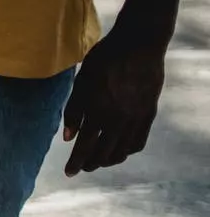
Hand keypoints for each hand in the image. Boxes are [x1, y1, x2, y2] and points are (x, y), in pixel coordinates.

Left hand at [62, 26, 167, 175]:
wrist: (139, 43)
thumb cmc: (104, 59)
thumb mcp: (81, 82)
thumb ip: (73, 111)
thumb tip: (68, 138)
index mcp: (97, 113)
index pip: (84, 148)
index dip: (76, 163)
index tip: (69, 173)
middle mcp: (117, 119)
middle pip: (102, 154)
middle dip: (90, 164)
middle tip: (83, 167)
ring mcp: (135, 117)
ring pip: (122, 151)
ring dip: (109, 160)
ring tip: (100, 161)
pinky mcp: (148, 112)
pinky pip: (139, 141)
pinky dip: (128, 150)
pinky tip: (121, 149)